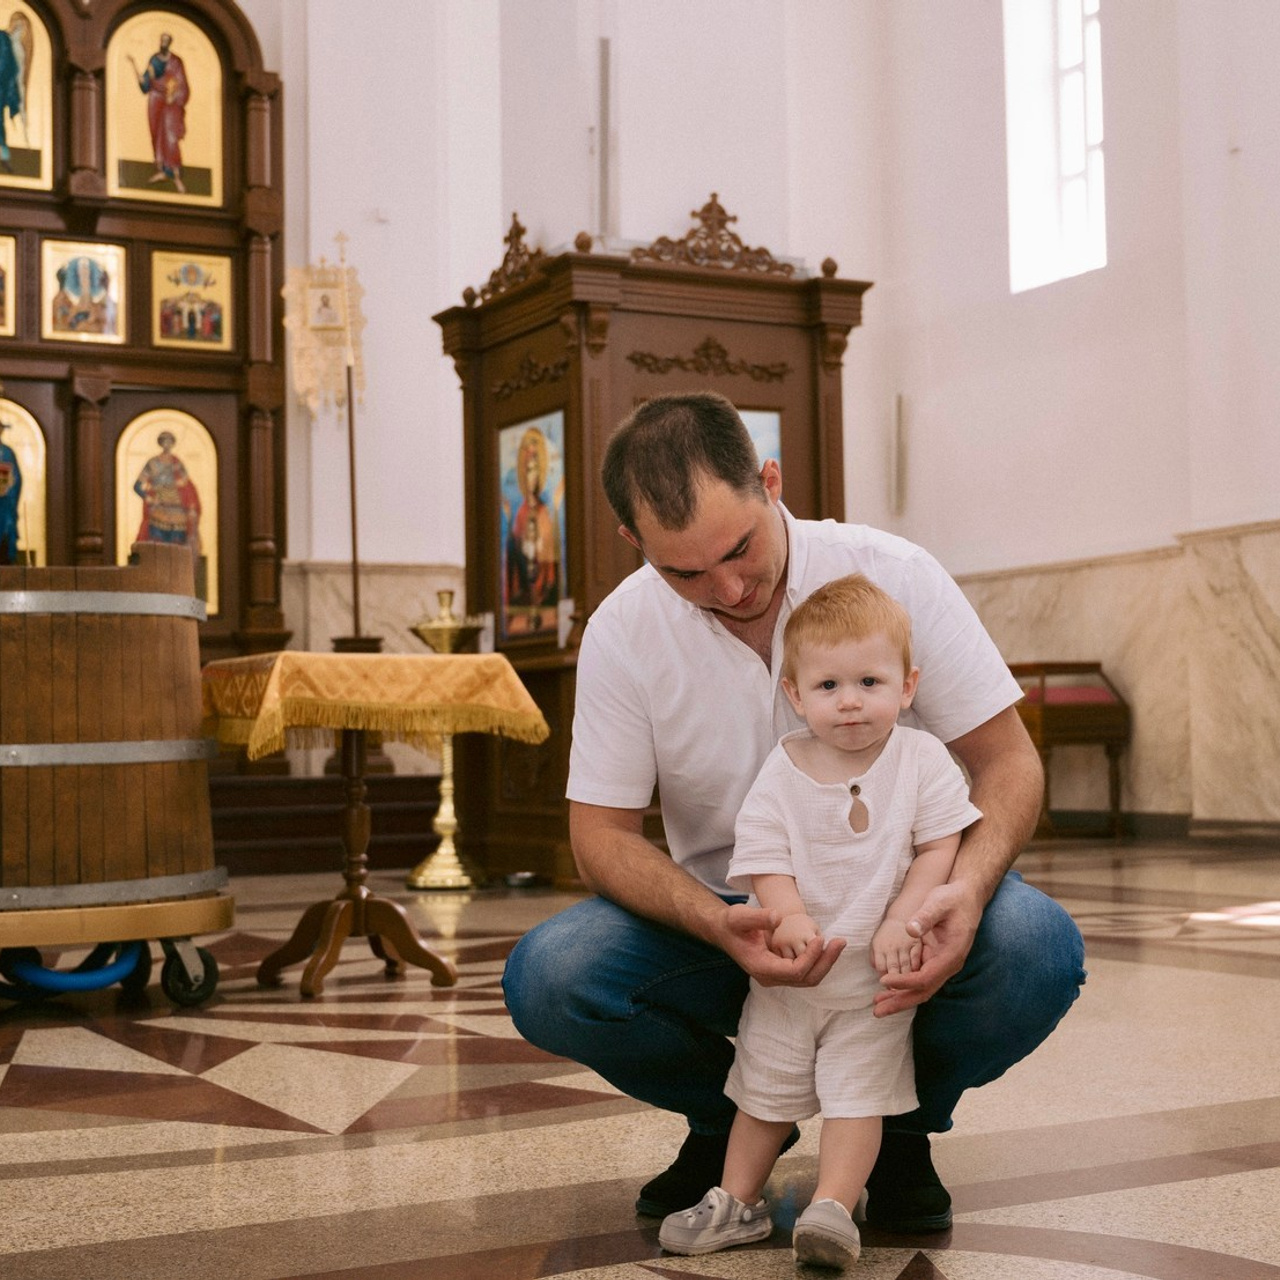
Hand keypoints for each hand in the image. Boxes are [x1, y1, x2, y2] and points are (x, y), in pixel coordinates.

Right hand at [720, 902, 845, 987]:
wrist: (724, 932)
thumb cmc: (731, 924)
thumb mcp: (740, 916)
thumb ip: (758, 917)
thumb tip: (778, 917)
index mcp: (761, 967)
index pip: (794, 971)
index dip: (810, 957)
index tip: (819, 938)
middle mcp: (770, 977)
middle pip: (806, 979)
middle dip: (825, 962)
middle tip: (840, 942)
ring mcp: (777, 976)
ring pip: (808, 978)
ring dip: (825, 962)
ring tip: (838, 943)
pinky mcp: (782, 970)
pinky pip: (805, 971)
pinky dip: (818, 960)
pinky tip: (826, 944)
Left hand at [872, 881, 981, 1016]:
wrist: (966, 897)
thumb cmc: (953, 899)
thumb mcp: (938, 902)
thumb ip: (925, 916)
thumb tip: (909, 930)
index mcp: (951, 954)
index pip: (926, 976)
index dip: (905, 981)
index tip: (884, 980)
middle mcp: (948, 964)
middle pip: (923, 991)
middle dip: (900, 1002)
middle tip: (877, 1011)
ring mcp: (942, 964)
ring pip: (920, 988)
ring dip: (899, 997)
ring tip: (878, 1006)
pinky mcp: (935, 960)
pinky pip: (919, 979)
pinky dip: (903, 986)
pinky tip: (887, 989)